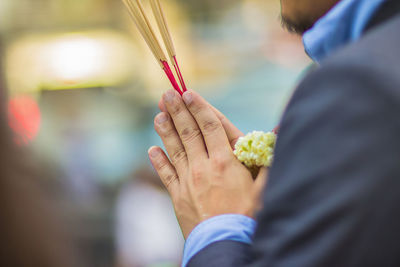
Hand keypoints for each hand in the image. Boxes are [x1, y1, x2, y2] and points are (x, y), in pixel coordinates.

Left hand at [149, 90, 266, 238]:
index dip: (199, 107)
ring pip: (174, 149)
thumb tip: (276, 132)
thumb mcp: (264, 186)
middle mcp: (203, 166)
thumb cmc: (248, 216)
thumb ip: (268, 158)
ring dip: (165, 130)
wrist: (225, 243)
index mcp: (225, 161)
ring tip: (158, 113)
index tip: (188, 93)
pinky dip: (158, 161)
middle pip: (189, 132)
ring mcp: (188, 180)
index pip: (210, 126)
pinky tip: (152, 150)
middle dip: (178, 111)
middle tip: (168, 93)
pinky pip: (166, 174)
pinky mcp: (178, 196)